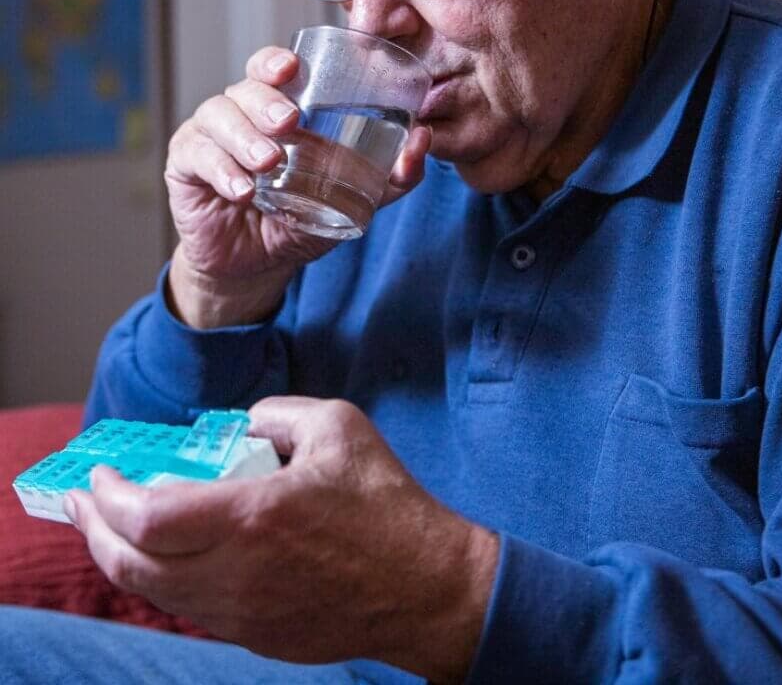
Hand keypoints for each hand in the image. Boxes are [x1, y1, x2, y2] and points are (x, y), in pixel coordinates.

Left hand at [65, 397, 497, 682]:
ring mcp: (242, 614)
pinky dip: (164, 580)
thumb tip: (237, 428)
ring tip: (114, 528)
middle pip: (130, 565)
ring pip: (155, 594)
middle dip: (94, 530)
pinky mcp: (256, 636)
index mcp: (253, 517)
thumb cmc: (387, 503)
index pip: (145, 517)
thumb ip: (276, 415)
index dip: (108, 496)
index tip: (99, 474)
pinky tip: (172, 556)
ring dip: (122, 558)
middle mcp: (235, 574)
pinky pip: (191, 609)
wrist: (426, 586)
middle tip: (83, 501)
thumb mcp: (339, 427)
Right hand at [164, 46, 431, 326]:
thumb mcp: (353, 200)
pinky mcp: (185, 167)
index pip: (272, 69)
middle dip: (265, 100)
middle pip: (244, 88)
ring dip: (244, 137)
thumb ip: (391, 176)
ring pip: (218, 116)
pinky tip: (242, 189)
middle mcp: (241, 115)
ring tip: (269, 161)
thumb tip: (424, 139)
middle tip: (288, 121)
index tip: (291, 67)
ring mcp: (210, 138)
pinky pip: (197, 157)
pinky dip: (221, 170)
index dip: (276, 61)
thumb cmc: (301, 218)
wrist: (258, 265)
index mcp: (278, 109)